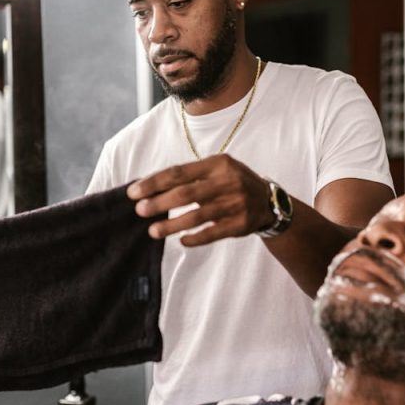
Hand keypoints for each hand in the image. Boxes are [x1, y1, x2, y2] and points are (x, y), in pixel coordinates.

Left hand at [127, 154, 274, 245]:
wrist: (269, 201)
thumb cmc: (233, 183)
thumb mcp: (217, 170)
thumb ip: (191, 176)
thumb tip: (151, 188)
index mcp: (218, 164)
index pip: (179, 172)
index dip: (154, 183)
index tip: (134, 192)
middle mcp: (228, 182)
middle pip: (185, 194)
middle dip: (159, 203)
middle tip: (140, 211)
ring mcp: (236, 204)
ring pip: (197, 216)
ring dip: (171, 224)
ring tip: (153, 231)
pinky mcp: (240, 225)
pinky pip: (212, 233)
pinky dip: (194, 238)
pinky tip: (181, 240)